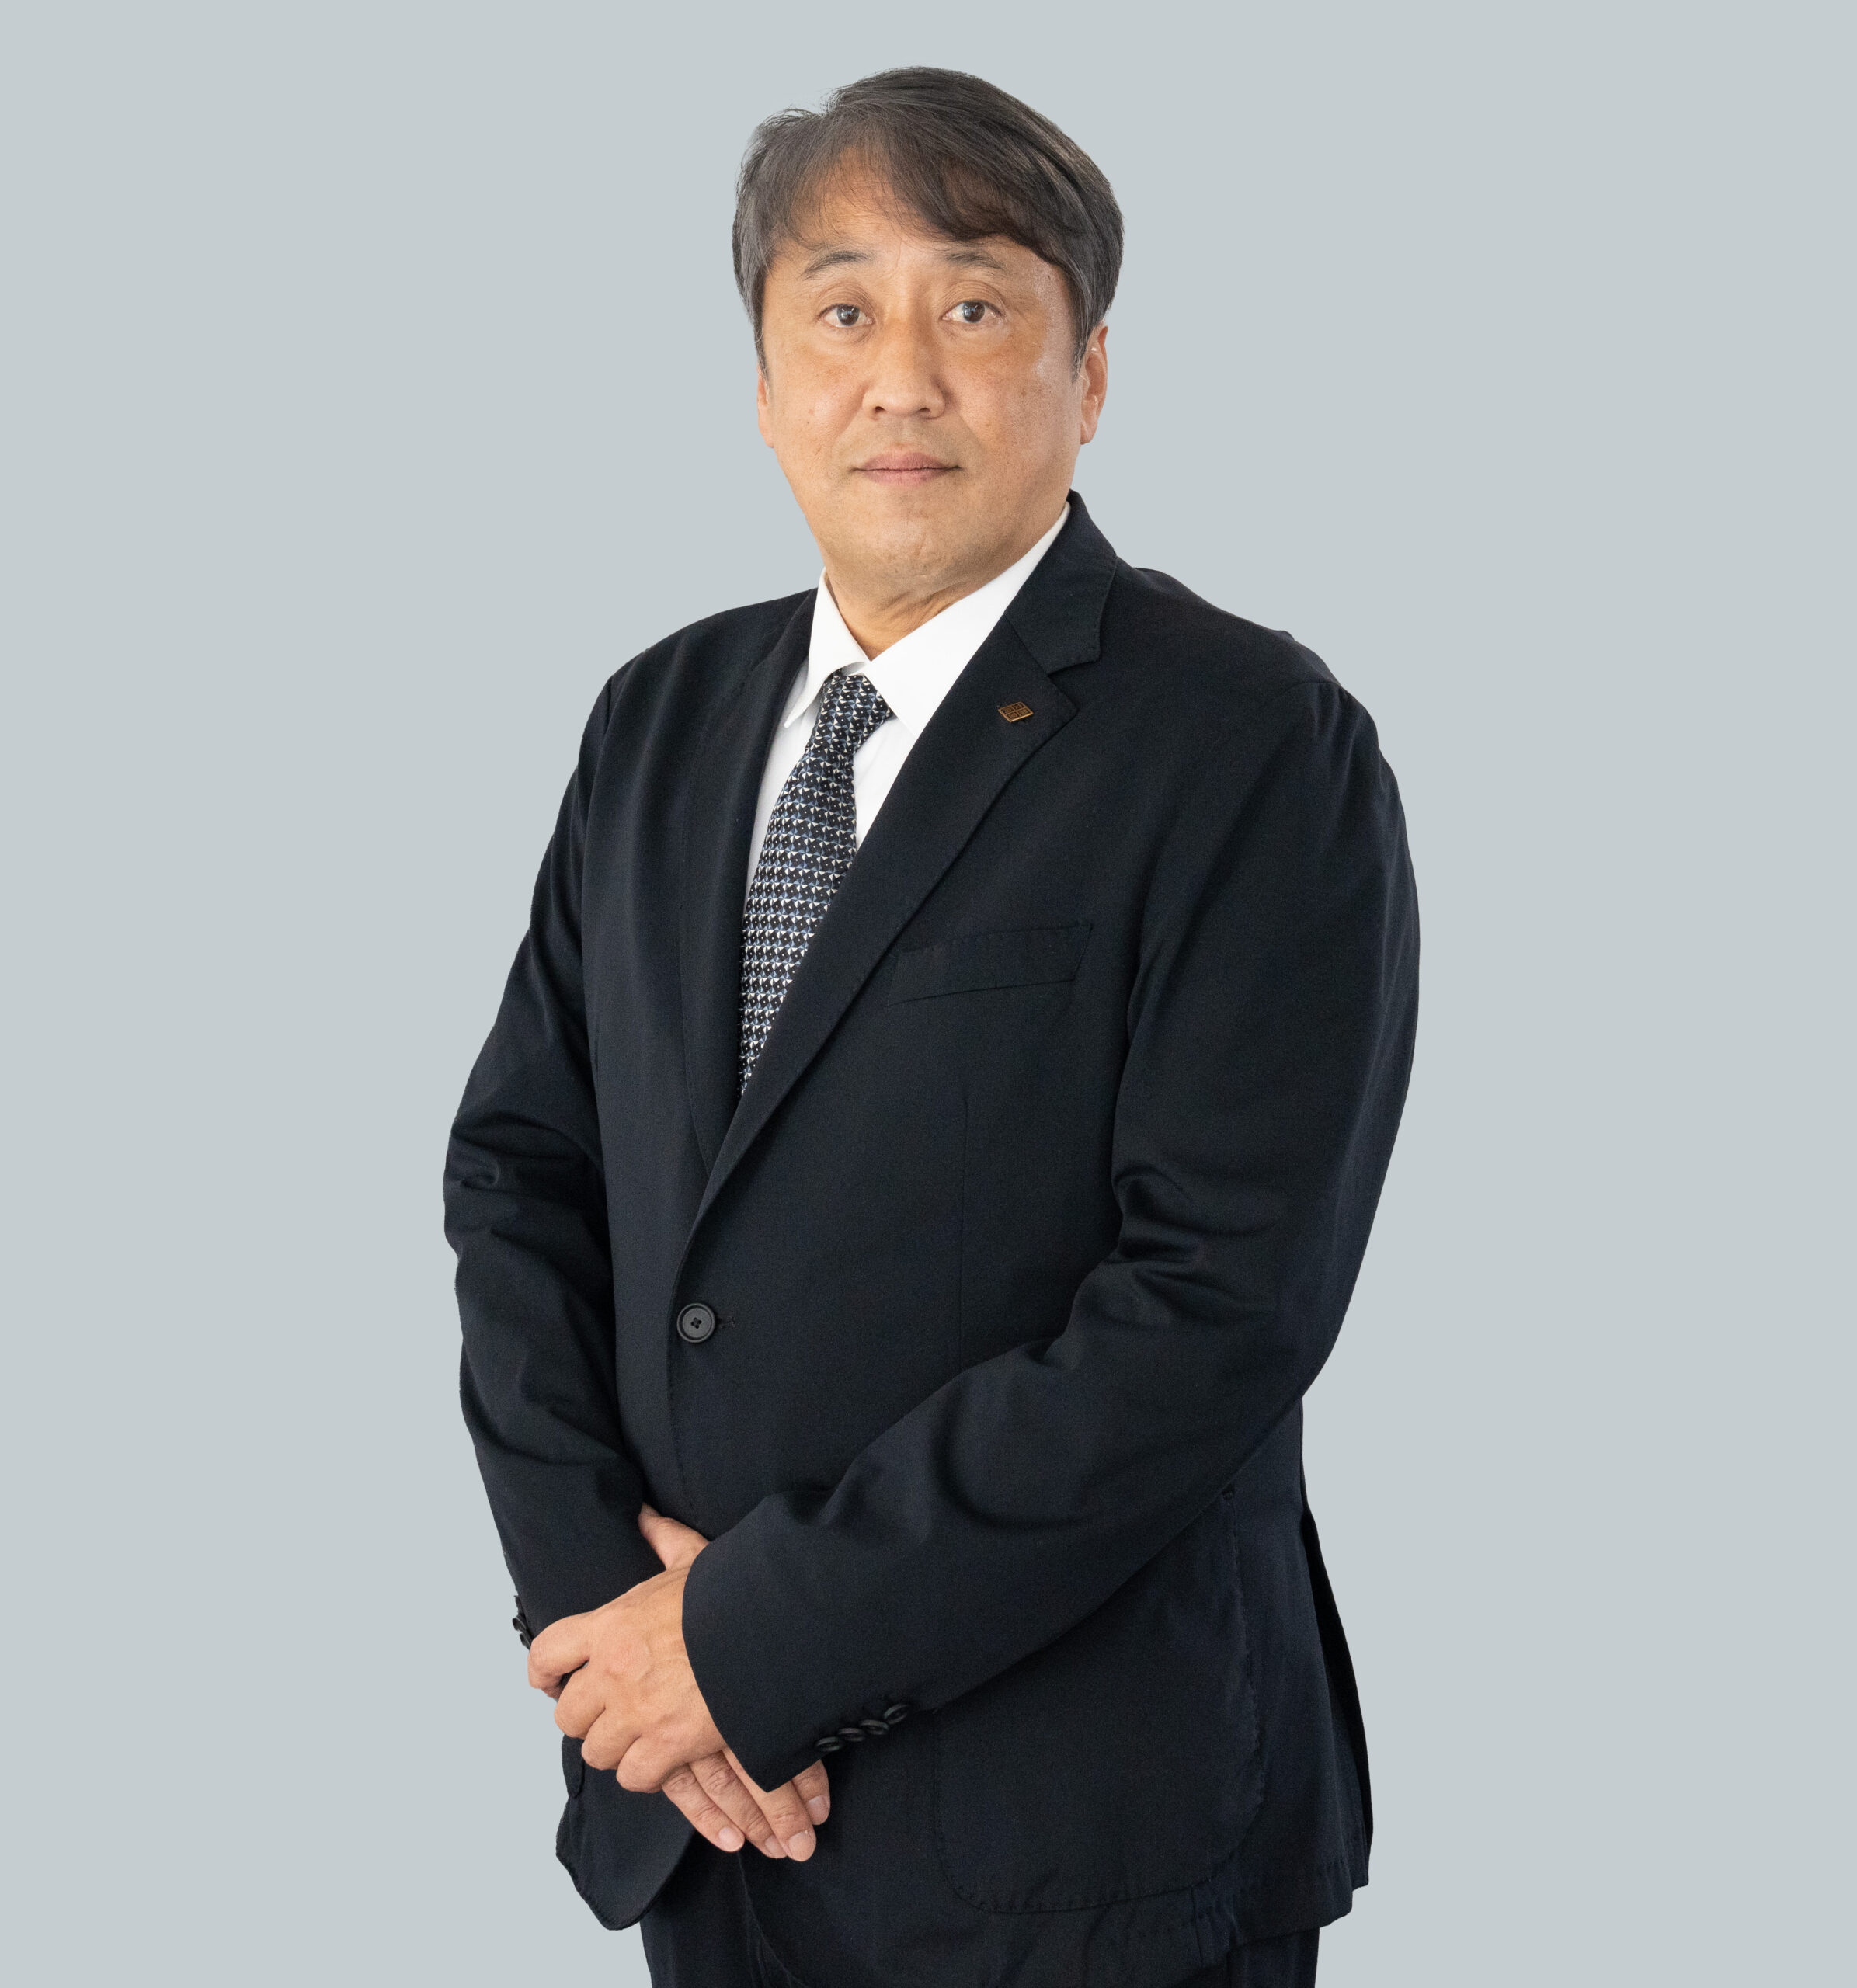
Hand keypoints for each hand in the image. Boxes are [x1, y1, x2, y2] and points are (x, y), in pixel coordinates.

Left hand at [527, 1505, 828, 1860]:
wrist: (770, 1627)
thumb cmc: (729, 1595)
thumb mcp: (691, 1560)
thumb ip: (662, 1538)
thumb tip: (643, 1513)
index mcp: (610, 1624)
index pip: (546, 1653)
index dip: (544, 1672)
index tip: (551, 1681)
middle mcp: (612, 1671)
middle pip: (567, 1714)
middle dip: (586, 1716)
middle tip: (609, 1712)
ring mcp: (637, 1712)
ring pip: (597, 1750)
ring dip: (616, 1746)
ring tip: (638, 1736)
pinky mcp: (667, 1745)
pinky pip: (634, 1775)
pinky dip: (646, 1772)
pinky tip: (663, 1758)